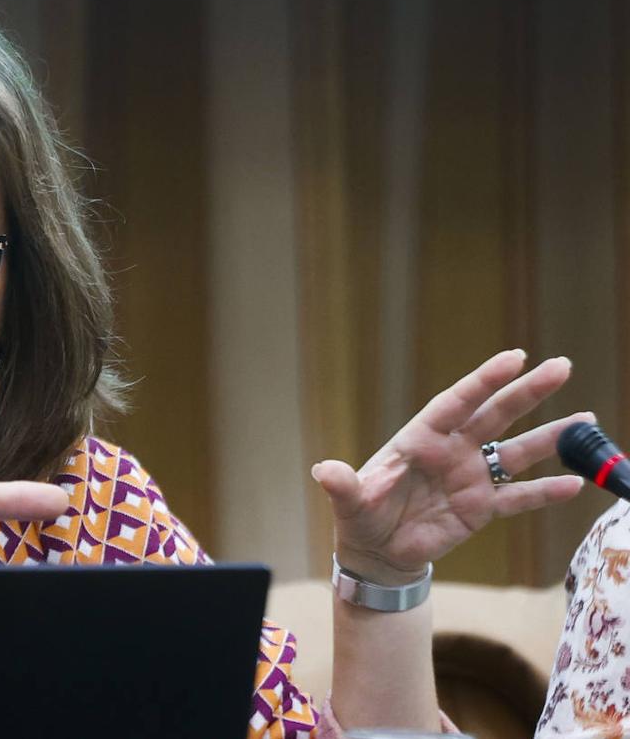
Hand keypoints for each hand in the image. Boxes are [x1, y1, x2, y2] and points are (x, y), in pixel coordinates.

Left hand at [312, 349, 588, 583]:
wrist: (377, 552)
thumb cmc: (361, 517)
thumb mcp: (350, 503)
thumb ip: (343, 487)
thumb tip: (324, 471)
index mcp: (420, 439)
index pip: (456, 402)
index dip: (484, 380)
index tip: (515, 357)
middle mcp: (451, 451)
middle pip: (494, 415)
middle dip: (526, 392)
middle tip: (562, 367)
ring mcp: (470, 478)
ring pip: (515, 451)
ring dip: (549, 438)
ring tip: (585, 421)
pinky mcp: (481, 509)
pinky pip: (518, 498)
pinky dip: (545, 492)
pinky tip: (575, 484)